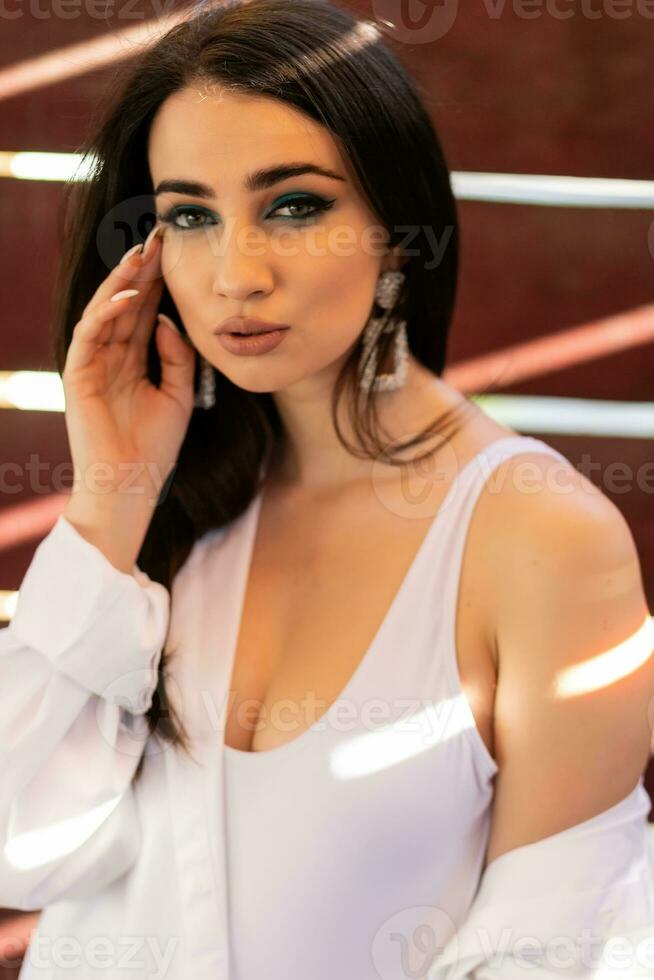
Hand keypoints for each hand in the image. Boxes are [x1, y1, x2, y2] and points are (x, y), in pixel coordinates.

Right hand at [62, 226, 196, 502]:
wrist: (130, 485)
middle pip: (126, 302)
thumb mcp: (179, 395)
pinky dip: (107, 312)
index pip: (145, 311)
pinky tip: (128, 294)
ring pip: (105, 310)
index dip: (159, 281)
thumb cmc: (155, 447)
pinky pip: (90, 334)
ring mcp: (93, 363)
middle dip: (142, 269)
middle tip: (160, 234)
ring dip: (123, 280)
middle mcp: (111, 356)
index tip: (177, 251)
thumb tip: (168, 318)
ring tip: (143, 252)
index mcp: (134, 360)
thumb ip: (178, 356)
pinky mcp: (78, 374)